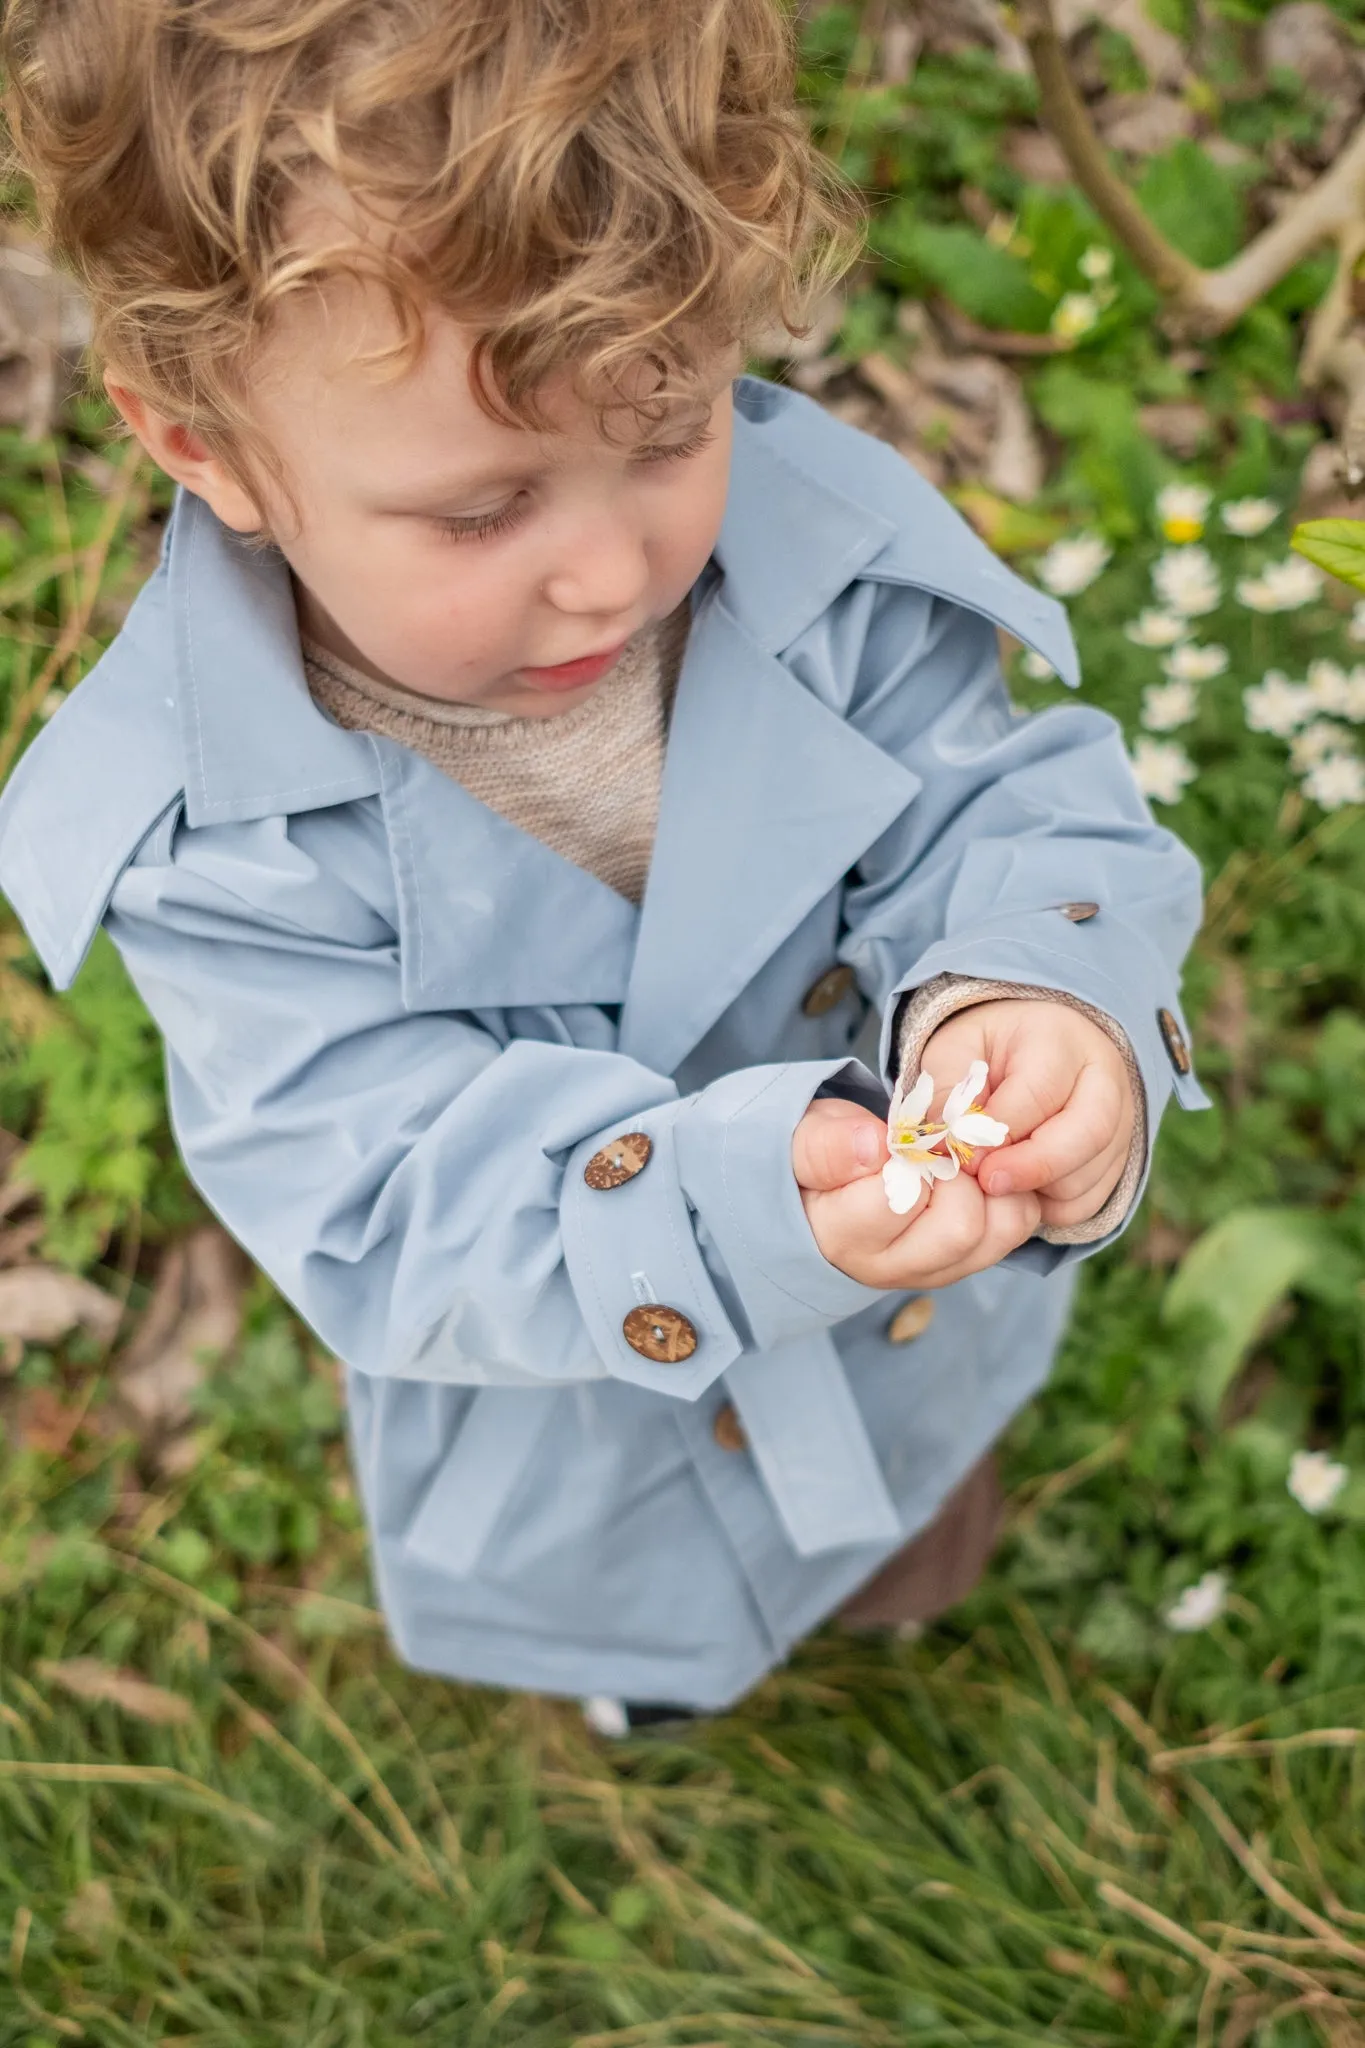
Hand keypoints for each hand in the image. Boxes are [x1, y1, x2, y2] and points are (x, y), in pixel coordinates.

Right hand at [791, 1095, 1042, 1289]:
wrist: (825, 1191)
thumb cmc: (821, 1156)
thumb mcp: (807, 1139)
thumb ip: (827, 1146)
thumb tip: (874, 1146)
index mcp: (843, 1239)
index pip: (900, 1200)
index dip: (912, 1156)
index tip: (900, 1136)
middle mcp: (892, 1268)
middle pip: (960, 1230)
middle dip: (959, 1175)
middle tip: (937, 1148)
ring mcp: (934, 1271)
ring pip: (998, 1232)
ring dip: (991, 1185)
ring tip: (958, 1161)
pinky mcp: (965, 1262)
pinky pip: (1014, 1228)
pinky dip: (1008, 1191)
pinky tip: (976, 1174)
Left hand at [919, 999, 1134, 1230]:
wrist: (1028, 1056)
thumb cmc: (986, 1054)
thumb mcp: (954, 1052)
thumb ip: (949, 1092)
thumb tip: (952, 1144)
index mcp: (1061, 1040)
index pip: (1040, 1092)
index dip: (999, 1132)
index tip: (964, 1155)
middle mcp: (1105, 1079)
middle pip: (1089, 1133)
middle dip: (1032, 1167)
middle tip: (987, 1182)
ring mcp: (1120, 1123)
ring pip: (1087, 1176)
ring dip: (1035, 1190)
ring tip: (994, 1177)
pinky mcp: (1117, 1162)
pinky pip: (1088, 1202)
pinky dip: (1048, 1208)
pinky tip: (1019, 1187)